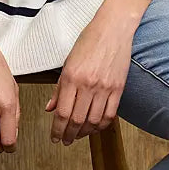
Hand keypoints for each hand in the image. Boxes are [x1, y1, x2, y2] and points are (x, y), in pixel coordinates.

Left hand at [45, 13, 134, 145]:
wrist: (113, 29)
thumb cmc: (89, 41)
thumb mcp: (68, 62)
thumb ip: (59, 88)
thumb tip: (50, 108)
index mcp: (71, 77)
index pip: (62, 113)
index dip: (57, 130)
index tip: (55, 137)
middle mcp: (88, 85)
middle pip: (77, 121)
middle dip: (69, 135)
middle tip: (65, 140)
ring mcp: (105, 88)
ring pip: (93, 121)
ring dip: (84, 133)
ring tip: (78, 136)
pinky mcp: (118, 88)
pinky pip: (110, 114)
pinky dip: (101, 125)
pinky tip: (95, 127)